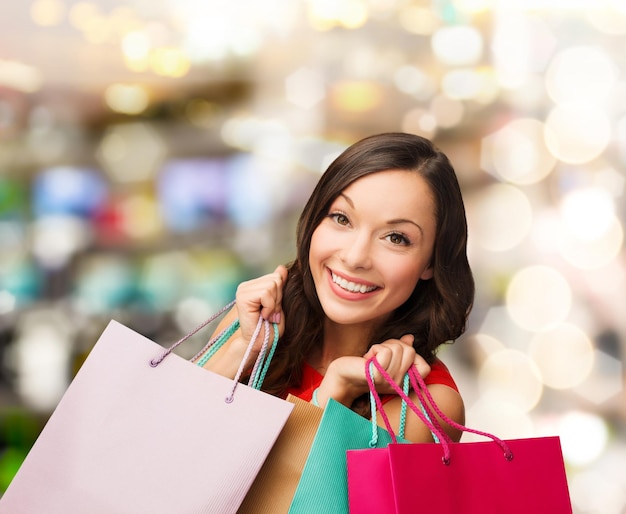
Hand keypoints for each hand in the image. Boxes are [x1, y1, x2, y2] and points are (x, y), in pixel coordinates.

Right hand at [235, 265, 286, 350]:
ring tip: (267, 316)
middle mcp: (247, 285)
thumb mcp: (279, 303)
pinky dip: (270, 306)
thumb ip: (280, 286)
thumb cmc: (269, 329)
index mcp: (255, 285)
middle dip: (279, 298)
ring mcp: (243, 290)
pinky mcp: (242, 297)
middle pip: (276, 278)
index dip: (281, 294)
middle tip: (270, 314)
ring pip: (272, 284)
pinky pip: (266, 292)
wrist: (259, 345)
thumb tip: (281, 267)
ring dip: (274, 304)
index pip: (278, 276)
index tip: (274, 310)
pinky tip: (263, 316)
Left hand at [315, 335, 430, 407]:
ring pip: (398, 348)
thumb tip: (410, 338)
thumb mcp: (387, 358)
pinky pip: (386, 350)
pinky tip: (368, 358)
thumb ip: (400, 349)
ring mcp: (389, 380)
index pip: (425, 368)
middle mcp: (399, 384)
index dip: (414, 356)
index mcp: (403, 382)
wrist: (344, 375)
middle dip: (394, 345)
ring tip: (373, 357)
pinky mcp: (379, 374)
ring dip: (383, 346)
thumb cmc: (364, 366)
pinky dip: (376, 348)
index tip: (396, 356)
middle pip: (410, 350)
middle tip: (380, 354)